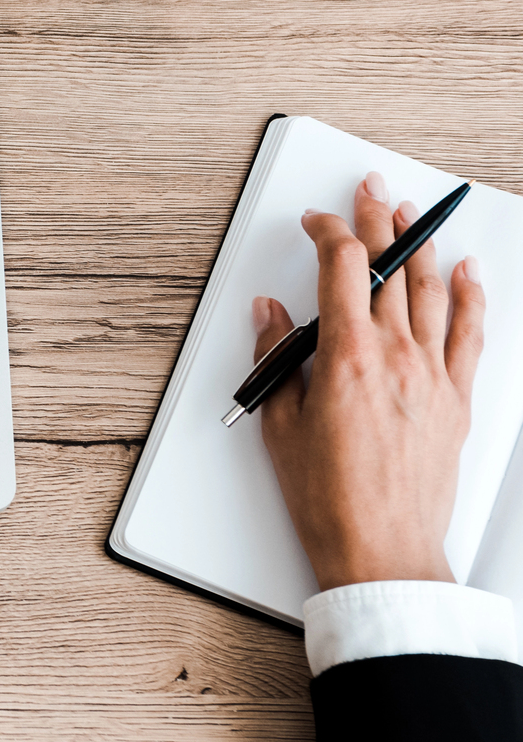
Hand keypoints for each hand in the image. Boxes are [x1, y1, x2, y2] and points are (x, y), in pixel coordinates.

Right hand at [256, 171, 485, 590]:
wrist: (381, 550)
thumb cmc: (328, 498)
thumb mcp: (279, 424)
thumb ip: (275, 360)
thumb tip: (270, 317)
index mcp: (347, 359)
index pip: (342, 267)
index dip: (328, 231)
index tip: (316, 222)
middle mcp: (397, 358)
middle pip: (391, 268)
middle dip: (378, 221)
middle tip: (372, 191)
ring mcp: (433, 376)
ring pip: (432, 291)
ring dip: (422, 246)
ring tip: (414, 217)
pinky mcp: (456, 400)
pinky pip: (470, 334)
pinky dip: (470, 297)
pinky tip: (467, 274)